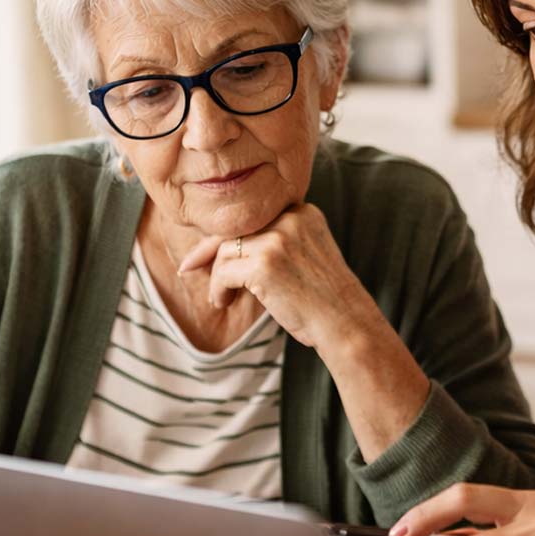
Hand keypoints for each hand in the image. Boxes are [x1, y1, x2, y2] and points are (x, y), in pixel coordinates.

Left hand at [176, 204, 380, 352]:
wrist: (345, 323)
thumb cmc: (325, 300)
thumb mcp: (307, 257)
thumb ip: (277, 242)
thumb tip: (226, 248)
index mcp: (304, 212)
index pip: (253, 216)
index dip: (227, 234)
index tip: (206, 251)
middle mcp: (291, 218)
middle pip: (235, 229)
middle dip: (208, 250)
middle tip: (189, 267)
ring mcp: (277, 239)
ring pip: (226, 251)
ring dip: (218, 277)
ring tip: (224, 299)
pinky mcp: (264, 263)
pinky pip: (223, 272)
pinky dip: (218, 289)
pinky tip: (224, 302)